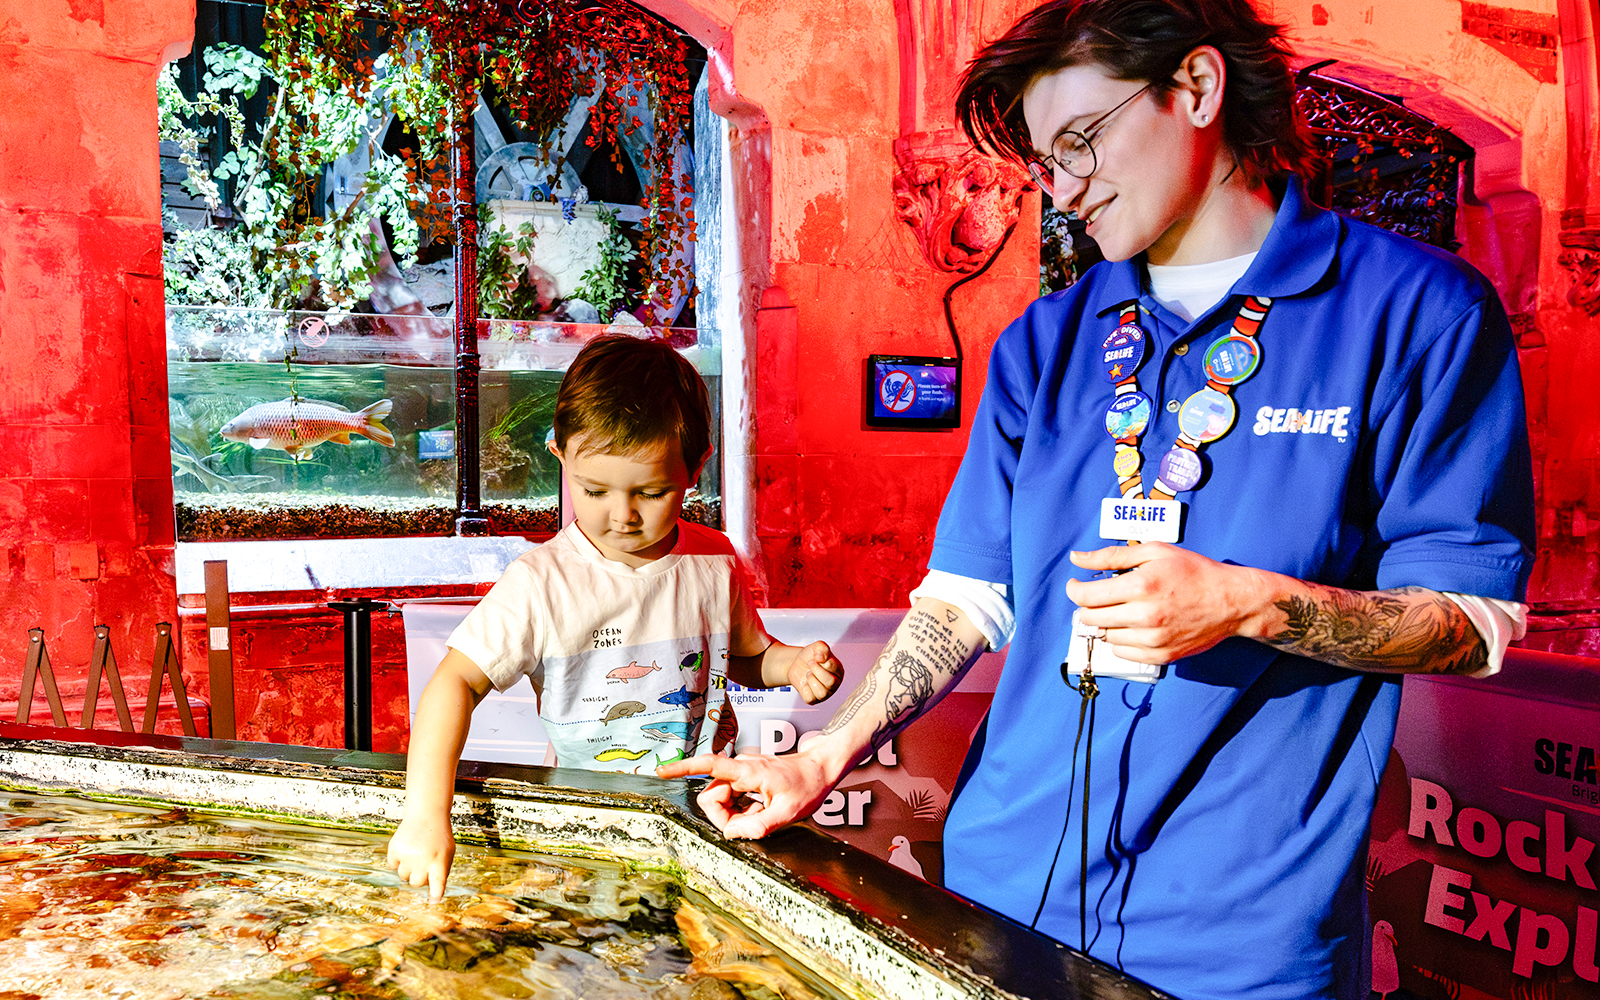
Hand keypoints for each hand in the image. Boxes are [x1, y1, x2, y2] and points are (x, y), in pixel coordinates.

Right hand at [386, 813, 455, 901]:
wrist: (426, 815)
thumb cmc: (438, 837)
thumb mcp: (447, 853)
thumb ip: (441, 872)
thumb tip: (432, 894)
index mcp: (439, 861)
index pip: (438, 882)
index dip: (435, 893)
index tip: (434, 901)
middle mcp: (423, 859)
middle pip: (416, 883)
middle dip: (419, 877)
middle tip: (423, 862)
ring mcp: (408, 855)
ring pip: (404, 876)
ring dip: (408, 868)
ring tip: (416, 852)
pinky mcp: (395, 850)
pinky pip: (393, 865)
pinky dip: (397, 860)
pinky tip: (407, 847)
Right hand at [656, 751, 833, 838]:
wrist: (822, 768)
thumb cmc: (808, 785)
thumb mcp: (786, 813)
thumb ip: (757, 826)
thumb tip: (731, 833)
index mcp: (748, 772)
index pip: (708, 764)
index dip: (682, 768)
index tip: (661, 771)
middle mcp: (742, 767)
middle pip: (712, 794)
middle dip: (723, 816)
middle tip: (748, 825)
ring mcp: (744, 771)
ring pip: (722, 797)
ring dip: (734, 813)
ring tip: (760, 815)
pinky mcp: (748, 776)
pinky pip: (733, 796)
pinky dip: (741, 808)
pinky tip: (760, 810)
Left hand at [787, 641, 843, 703]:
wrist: (797, 664)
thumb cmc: (809, 657)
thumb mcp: (816, 647)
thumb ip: (822, 647)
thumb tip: (821, 657)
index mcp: (838, 671)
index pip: (835, 668)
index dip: (823, 662)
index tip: (817, 657)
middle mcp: (834, 684)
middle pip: (830, 682)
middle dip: (817, 670)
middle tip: (810, 663)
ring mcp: (825, 693)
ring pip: (822, 693)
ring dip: (812, 680)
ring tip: (809, 674)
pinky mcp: (814, 700)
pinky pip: (810, 698)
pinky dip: (805, 690)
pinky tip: (806, 683)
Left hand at [1065, 543, 1274, 662]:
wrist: (1231, 602)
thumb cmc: (1194, 573)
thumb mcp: (1154, 552)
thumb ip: (1111, 556)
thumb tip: (1078, 558)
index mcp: (1141, 586)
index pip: (1086, 596)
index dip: (1074, 590)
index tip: (1076, 585)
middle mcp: (1144, 616)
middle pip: (1090, 618)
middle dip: (1088, 605)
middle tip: (1100, 596)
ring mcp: (1152, 640)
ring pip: (1105, 636)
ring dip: (1106, 621)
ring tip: (1125, 608)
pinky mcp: (1160, 656)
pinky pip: (1122, 653)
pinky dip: (1121, 639)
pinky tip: (1135, 625)